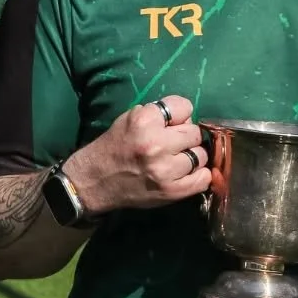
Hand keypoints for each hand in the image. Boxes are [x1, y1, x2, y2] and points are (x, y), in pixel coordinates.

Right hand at [64, 95, 210, 216]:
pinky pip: (203, 179)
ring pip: (201, 156)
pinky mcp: (172, 191)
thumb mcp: (128, 119)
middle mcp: (156, 144)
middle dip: (185, 136)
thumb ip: (157, 116)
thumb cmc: (113, 147)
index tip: (171, 123)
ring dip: (191, 157)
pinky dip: (198, 175)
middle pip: (195, 133)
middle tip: (173, 144)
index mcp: (143, 121)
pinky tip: (186, 174)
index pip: (184, 107)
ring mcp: (166, 169)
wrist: (94, 181)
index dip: (179, 115)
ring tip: (176, 160)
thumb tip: (187, 120)